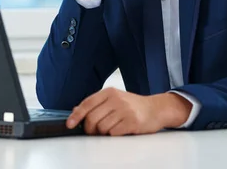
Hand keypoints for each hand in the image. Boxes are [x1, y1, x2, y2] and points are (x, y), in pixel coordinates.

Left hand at [66, 88, 191, 135]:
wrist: (156, 109)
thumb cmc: (133, 105)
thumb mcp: (114, 99)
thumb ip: (96, 104)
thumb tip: (76, 111)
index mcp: (109, 92)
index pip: (87, 103)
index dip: (76, 115)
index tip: (69, 124)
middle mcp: (116, 99)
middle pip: (92, 118)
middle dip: (90, 129)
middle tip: (94, 132)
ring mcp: (125, 110)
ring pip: (102, 128)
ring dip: (103, 133)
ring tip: (112, 128)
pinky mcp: (132, 122)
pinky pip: (113, 133)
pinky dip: (114, 135)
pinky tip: (120, 130)